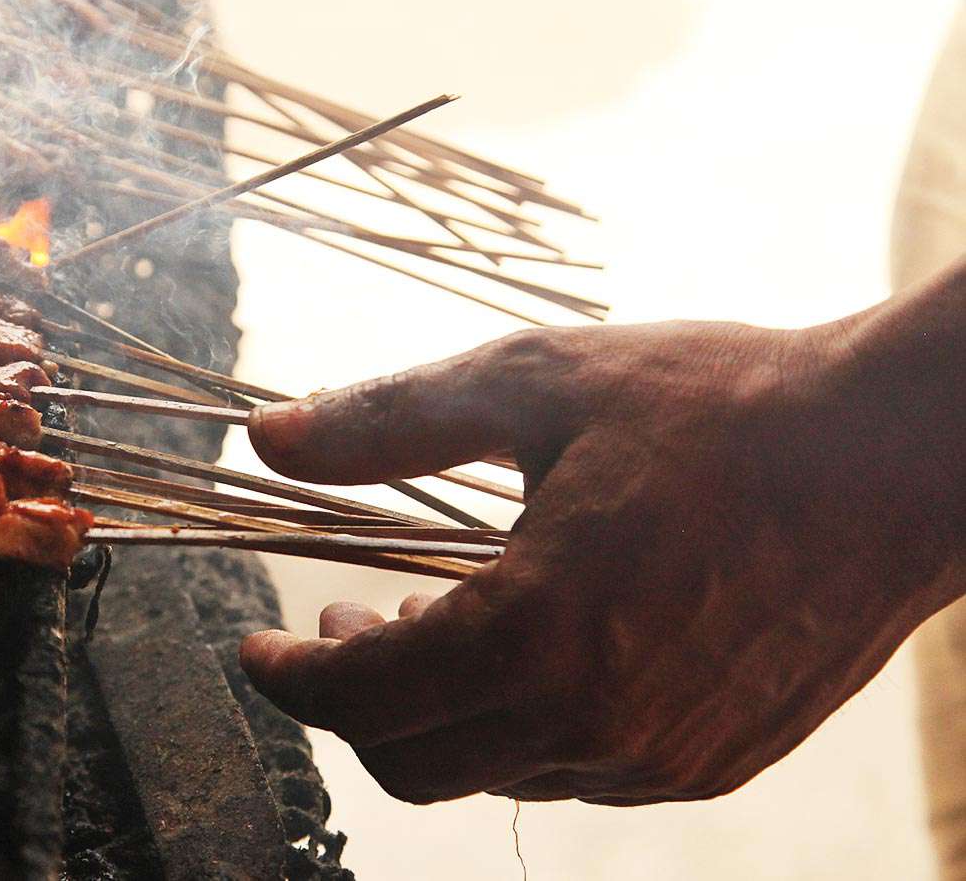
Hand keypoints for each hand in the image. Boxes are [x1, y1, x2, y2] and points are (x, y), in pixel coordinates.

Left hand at [240, 270, 965, 804]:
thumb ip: (386, 422)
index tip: (260, 643)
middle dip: (352, 699)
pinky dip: (518, 724)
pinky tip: (534, 646)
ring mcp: (660, 759)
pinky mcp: (713, 763)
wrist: (897, 455)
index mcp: (538, 634)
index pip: (361, 697)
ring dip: (437, 709)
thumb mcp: (534, 382)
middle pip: (412, 762)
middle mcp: (596, 723)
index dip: (290, 675)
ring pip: (493, 773)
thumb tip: (265, 437)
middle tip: (344, 619)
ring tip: (436, 617)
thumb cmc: (718, 405)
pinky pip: (573, 774)